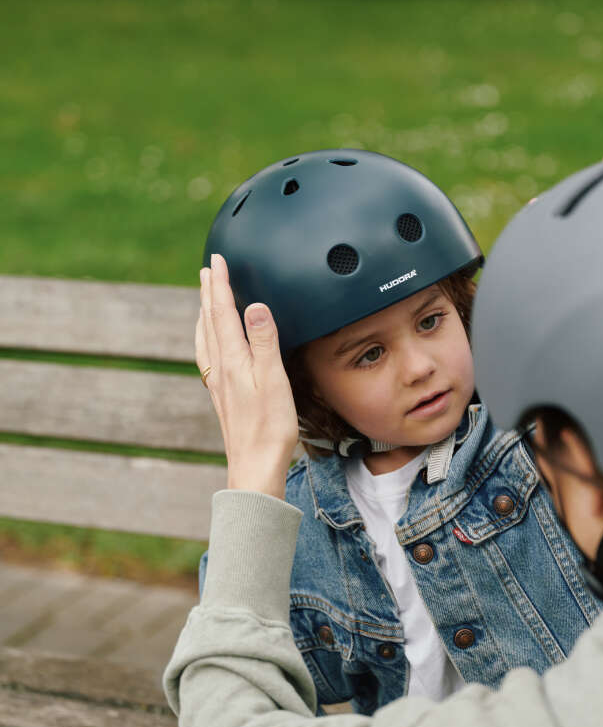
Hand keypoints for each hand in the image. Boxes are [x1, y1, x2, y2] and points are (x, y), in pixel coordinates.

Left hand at [196, 253, 298, 497]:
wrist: (254, 466)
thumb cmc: (269, 428)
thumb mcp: (273, 380)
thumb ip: (264, 341)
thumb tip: (254, 306)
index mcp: (233, 360)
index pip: (223, 312)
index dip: (221, 284)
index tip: (217, 260)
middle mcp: (220, 368)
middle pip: (210, 321)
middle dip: (209, 292)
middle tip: (208, 269)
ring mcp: (218, 382)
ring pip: (206, 337)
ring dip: (205, 312)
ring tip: (205, 296)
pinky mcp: (222, 394)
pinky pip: (208, 354)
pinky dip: (206, 336)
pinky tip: (210, 343)